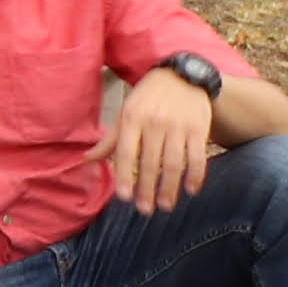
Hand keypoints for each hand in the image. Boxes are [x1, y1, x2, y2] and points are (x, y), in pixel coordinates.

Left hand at [109, 66, 216, 211]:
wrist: (182, 76)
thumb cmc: (148, 98)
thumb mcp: (125, 112)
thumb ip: (110, 139)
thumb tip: (87, 160)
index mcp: (132, 118)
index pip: (125, 152)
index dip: (124, 176)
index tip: (124, 197)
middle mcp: (154, 123)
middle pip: (150, 162)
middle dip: (147, 189)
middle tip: (145, 210)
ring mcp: (178, 126)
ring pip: (174, 163)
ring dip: (170, 188)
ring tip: (165, 206)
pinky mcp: (199, 128)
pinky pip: (197, 157)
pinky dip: (195, 176)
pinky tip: (191, 191)